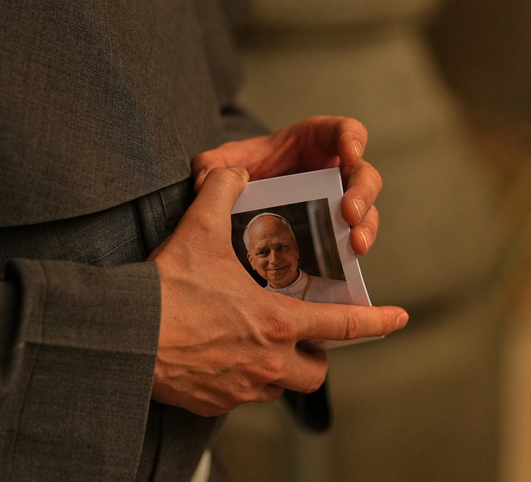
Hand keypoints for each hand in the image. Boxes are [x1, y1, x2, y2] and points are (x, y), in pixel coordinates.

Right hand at [148, 167, 407, 416]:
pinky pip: (239, 397)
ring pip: (279, 388)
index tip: (399, 318)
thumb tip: (231, 172)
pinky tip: (217, 360)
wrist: (127, 337)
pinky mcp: (213, 404)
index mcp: (278, 323)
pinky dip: (238, 382)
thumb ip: (222, 193)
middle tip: (300, 337)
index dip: (377, 322)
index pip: (344, 325)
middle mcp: (269, 363)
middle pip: (315, 372)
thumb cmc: (167, 288)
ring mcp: (241, 389)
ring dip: (278, 371)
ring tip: (256, 348)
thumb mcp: (198, 231)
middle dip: (315, 357)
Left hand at [192, 116, 380, 255]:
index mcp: (315, 141)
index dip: (351, 139)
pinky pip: (351, 238)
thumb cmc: (241, 169)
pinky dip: (352, 250)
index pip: (344, 132)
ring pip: (365, 210)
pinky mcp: (333, 228)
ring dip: (365, 227)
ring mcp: (337, 200)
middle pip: (363, 175)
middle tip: (350, 214)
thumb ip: (212, 164)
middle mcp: (333, 170)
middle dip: (362, 194)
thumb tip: (203, 181)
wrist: (242, 197)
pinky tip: (347, 262)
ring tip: (356, 245)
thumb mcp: (223, 161)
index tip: (349, 152)